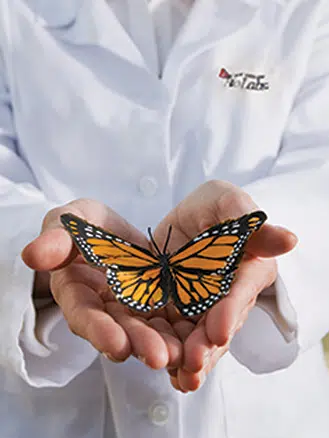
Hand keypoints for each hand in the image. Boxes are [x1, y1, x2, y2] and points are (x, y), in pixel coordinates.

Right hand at [22, 199, 182, 368]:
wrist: (115, 232)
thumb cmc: (87, 225)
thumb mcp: (71, 221)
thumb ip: (55, 237)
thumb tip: (32, 254)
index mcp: (78, 294)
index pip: (85, 316)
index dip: (99, 331)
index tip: (117, 345)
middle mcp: (106, 311)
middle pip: (122, 332)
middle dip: (139, 344)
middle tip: (159, 357)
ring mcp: (134, 312)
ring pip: (150, 332)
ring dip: (166, 345)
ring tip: (184, 355)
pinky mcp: (160, 306)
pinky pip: (173, 322)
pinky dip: (186, 334)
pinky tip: (201, 343)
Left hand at [152, 180, 297, 391]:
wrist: (186, 221)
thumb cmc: (213, 207)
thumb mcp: (225, 203)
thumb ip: (250, 223)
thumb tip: (289, 239)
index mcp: (247, 267)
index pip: (241, 290)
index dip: (231, 310)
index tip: (218, 330)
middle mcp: (230, 294)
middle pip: (221, 322)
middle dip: (208, 344)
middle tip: (195, 361)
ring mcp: (204, 307)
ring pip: (202, 338)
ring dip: (193, 360)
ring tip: (182, 377)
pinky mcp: (180, 313)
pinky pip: (178, 337)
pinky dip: (174, 356)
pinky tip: (168, 373)